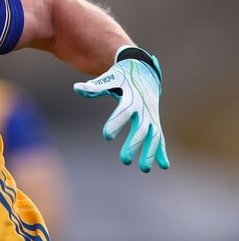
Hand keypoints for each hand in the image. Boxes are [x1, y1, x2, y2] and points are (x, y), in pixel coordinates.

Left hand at [73, 47, 168, 171]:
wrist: (144, 71)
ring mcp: (151, 116)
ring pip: (154, 136)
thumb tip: (77, 88)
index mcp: (131, 98)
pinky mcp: (155, 121)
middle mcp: (144, 108)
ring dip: (150, 152)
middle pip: (140, 129)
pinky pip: (159, 137)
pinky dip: (162, 150)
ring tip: (143, 169)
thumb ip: (94, 86)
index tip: (107, 136)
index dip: (116, 123)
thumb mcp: (109, 79)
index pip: (124, 112)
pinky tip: (164, 165)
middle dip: (133, 145)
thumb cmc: (121, 77)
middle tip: (123, 160)